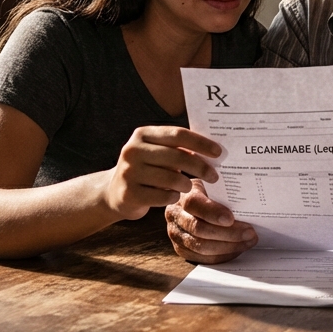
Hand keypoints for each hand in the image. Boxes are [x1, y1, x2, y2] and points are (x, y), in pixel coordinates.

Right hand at [104, 126, 219, 219]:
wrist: (113, 193)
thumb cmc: (146, 170)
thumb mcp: (157, 153)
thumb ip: (178, 148)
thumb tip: (213, 150)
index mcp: (142, 134)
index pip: (178, 134)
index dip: (201, 143)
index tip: (219, 152)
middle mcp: (132, 150)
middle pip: (177, 156)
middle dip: (200, 166)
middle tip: (214, 175)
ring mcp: (129, 172)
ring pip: (171, 178)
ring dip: (186, 184)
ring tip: (188, 186)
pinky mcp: (129, 194)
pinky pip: (163, 196)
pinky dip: (173, 197)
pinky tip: (173, 196)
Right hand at [165, 180, 257, 263]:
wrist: (190, 202)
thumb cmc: (207, 193)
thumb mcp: (212, 185)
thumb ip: (224, 190)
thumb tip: (250, 199)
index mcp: (183, 195)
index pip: (194, 204)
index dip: (212, 212)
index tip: (231, 219)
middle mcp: (175, 215)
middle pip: (199, 230)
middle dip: (228, 234)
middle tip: (250, 232)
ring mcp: (176, 234)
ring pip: (201, 247)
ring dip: (228, 246)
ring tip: (248, 241)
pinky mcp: (182, 249)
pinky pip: (202, 258)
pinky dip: (223, 255)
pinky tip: (238, 249)